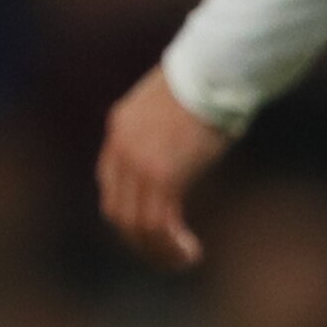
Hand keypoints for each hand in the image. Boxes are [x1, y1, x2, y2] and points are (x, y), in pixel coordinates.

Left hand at [97, 66, 232, 269]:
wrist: (217, 66)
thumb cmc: (211, 78)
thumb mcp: (172, 101)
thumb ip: (164, 128)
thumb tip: (182, 143)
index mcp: (120, 127)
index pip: (109, 183)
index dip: (127, 211)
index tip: (151, 226)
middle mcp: (121, 148)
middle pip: (118, 213)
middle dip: (139, 240)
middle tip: (165, 253)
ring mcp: (139, 164)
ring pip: (138, 226)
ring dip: (159, 251)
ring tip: (182, 260)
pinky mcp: (163, 175)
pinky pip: (160, 225)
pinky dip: (172, 246)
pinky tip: (190, 252)